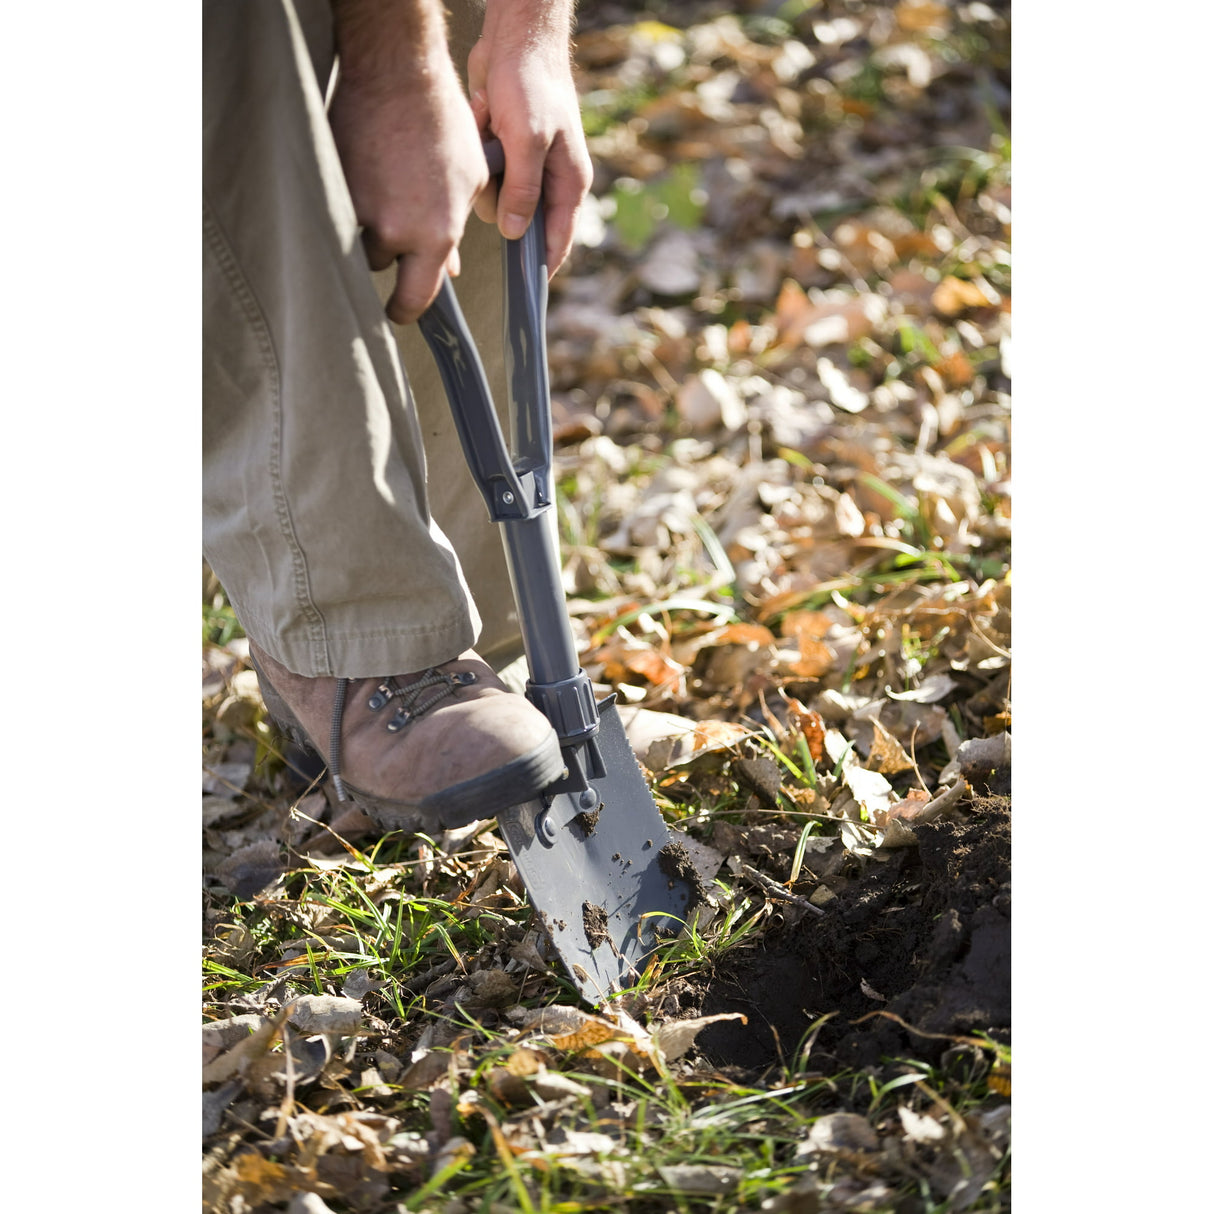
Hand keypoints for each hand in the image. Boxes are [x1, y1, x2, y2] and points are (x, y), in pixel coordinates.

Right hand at [328, 0, 488, 323]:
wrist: (397, 74)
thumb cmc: (444, 127)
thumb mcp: (468, 182)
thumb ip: (455, 233)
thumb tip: (448, 272)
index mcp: (434, 236)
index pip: (413, 301)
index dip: (404, 311)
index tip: (398, 311)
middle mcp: (393, 231)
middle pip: (379, 266)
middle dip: (386, 251)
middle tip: (393, 215)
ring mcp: (356, 208)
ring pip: (353, 240)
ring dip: (362, 226)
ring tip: (378, 187)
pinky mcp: (329, 186)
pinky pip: (333, 210)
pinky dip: (342, 201)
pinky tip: (358, 173)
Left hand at [467, 0, 592, 275]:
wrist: (516, 36)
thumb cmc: (532, 82)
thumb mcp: (529, 139)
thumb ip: (524, 190)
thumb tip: (516, 235)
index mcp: (569, 183)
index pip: (558, 241)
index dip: (540, 268)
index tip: (522, 294)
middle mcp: (550, 181)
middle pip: (523, 225)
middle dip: (504, 210)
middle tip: (496, 176)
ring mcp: (526, 169)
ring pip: (499, 203)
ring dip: (487, 182)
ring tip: (490, 140)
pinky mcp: (504, 155)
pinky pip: (487, 179)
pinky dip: (480, 163)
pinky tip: (483, 128)